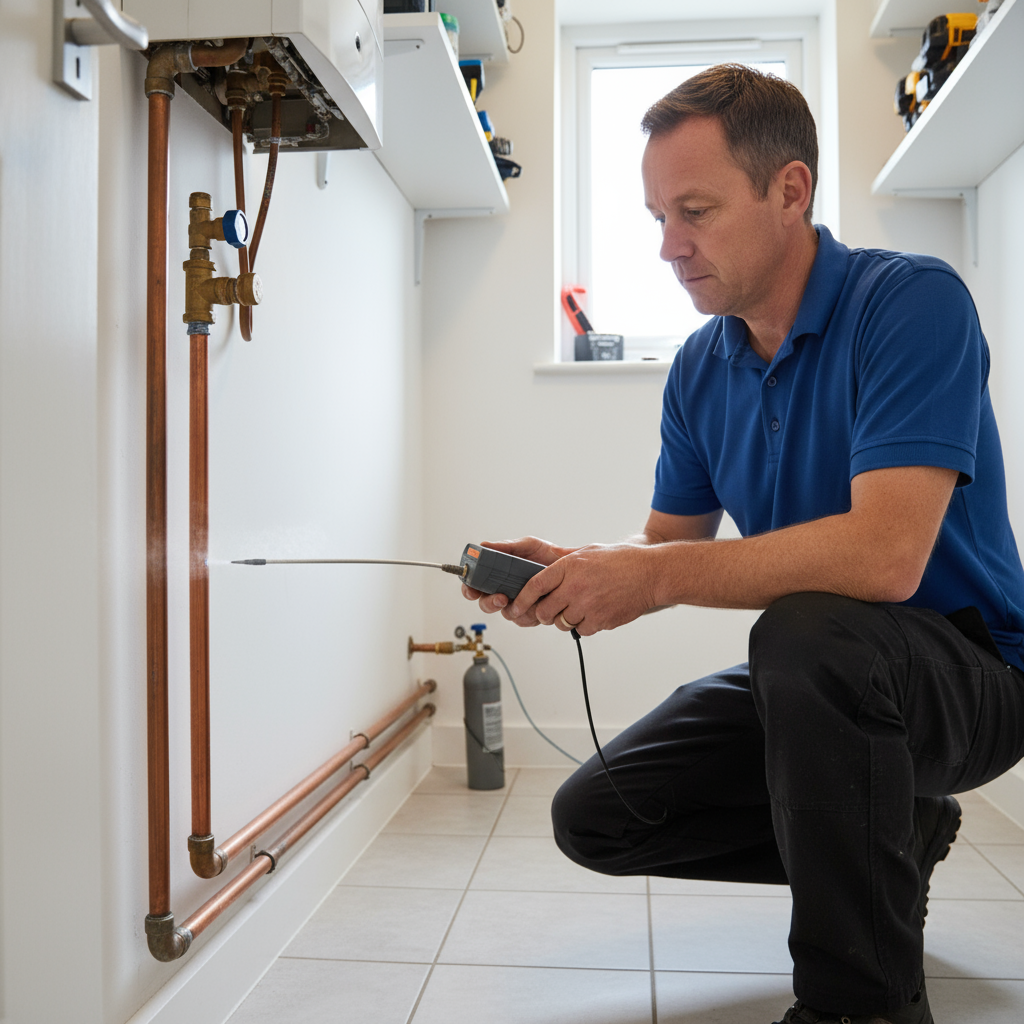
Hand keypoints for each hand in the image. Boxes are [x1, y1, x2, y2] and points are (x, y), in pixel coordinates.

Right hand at [461, 537, 577, 620]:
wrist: (571, 566)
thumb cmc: (547, 555)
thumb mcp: (527, 546)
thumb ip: (506, 547)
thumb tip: (483, 546)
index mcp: (497, 575)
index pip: (475, 584)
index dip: (469, 589)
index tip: (472, 590)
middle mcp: (503, 590)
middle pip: (485, 603)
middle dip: (490, 603)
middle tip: (502, 597)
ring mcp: (517, 604)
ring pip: (505, 614)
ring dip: (513, 609)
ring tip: (527, 599)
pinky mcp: (531, 614)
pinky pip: (523, 620)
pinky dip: (529, 614)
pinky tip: (538, 604)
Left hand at [505, 542, 659, 635]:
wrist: (651, 574)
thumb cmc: (621, 561)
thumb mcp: (588, 553)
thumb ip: (564, 565)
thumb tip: (544, 578)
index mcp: (568, 567)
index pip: (534, 587)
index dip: (522, 600)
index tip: (516, 607)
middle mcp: (575, 587)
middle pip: (544, 611)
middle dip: (545, 613)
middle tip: (553, 609)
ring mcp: (587, 606)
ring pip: (562, 623)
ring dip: (566, 619)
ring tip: (582, 606)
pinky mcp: (600, 621)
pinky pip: (581, 630)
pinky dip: (585, 625)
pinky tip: (597, 611)